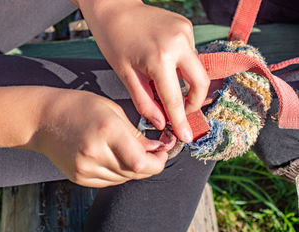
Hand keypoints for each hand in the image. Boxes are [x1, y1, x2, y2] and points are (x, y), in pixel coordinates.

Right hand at [28, 89, 167, 187]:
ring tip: (130, 152)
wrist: (43, 119)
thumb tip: (156, 150)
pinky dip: (118, 172)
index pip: (142, 163)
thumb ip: (136, 134)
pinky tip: (115, 158)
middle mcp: (95, 153)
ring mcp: (85, 168)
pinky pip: (109, 181)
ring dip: (134, 169)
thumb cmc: (78, 107)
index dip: (158, 162)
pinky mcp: (79, 177)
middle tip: (152, 152)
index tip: (162, 153)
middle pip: (135, 173)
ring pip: (124, 179)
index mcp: (107, 131)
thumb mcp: (112, 111)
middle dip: (150, 165)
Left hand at [78, 0, 209, 141]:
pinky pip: (191, 54)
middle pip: (200, 83)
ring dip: (185, 82)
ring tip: (164, 83)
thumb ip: (144, 101)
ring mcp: (185, 32)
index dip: (181, 121)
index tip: (186, 136)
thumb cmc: (114, 40)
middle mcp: (178, 43)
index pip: (175, 99)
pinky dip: (182, 66)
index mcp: (159, 58)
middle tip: (180, 111)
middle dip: (194, 102)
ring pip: (197, 68)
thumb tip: (160, 122)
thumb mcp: (125, 75)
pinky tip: (164, 63)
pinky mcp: (186, 27)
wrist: (114, 8)